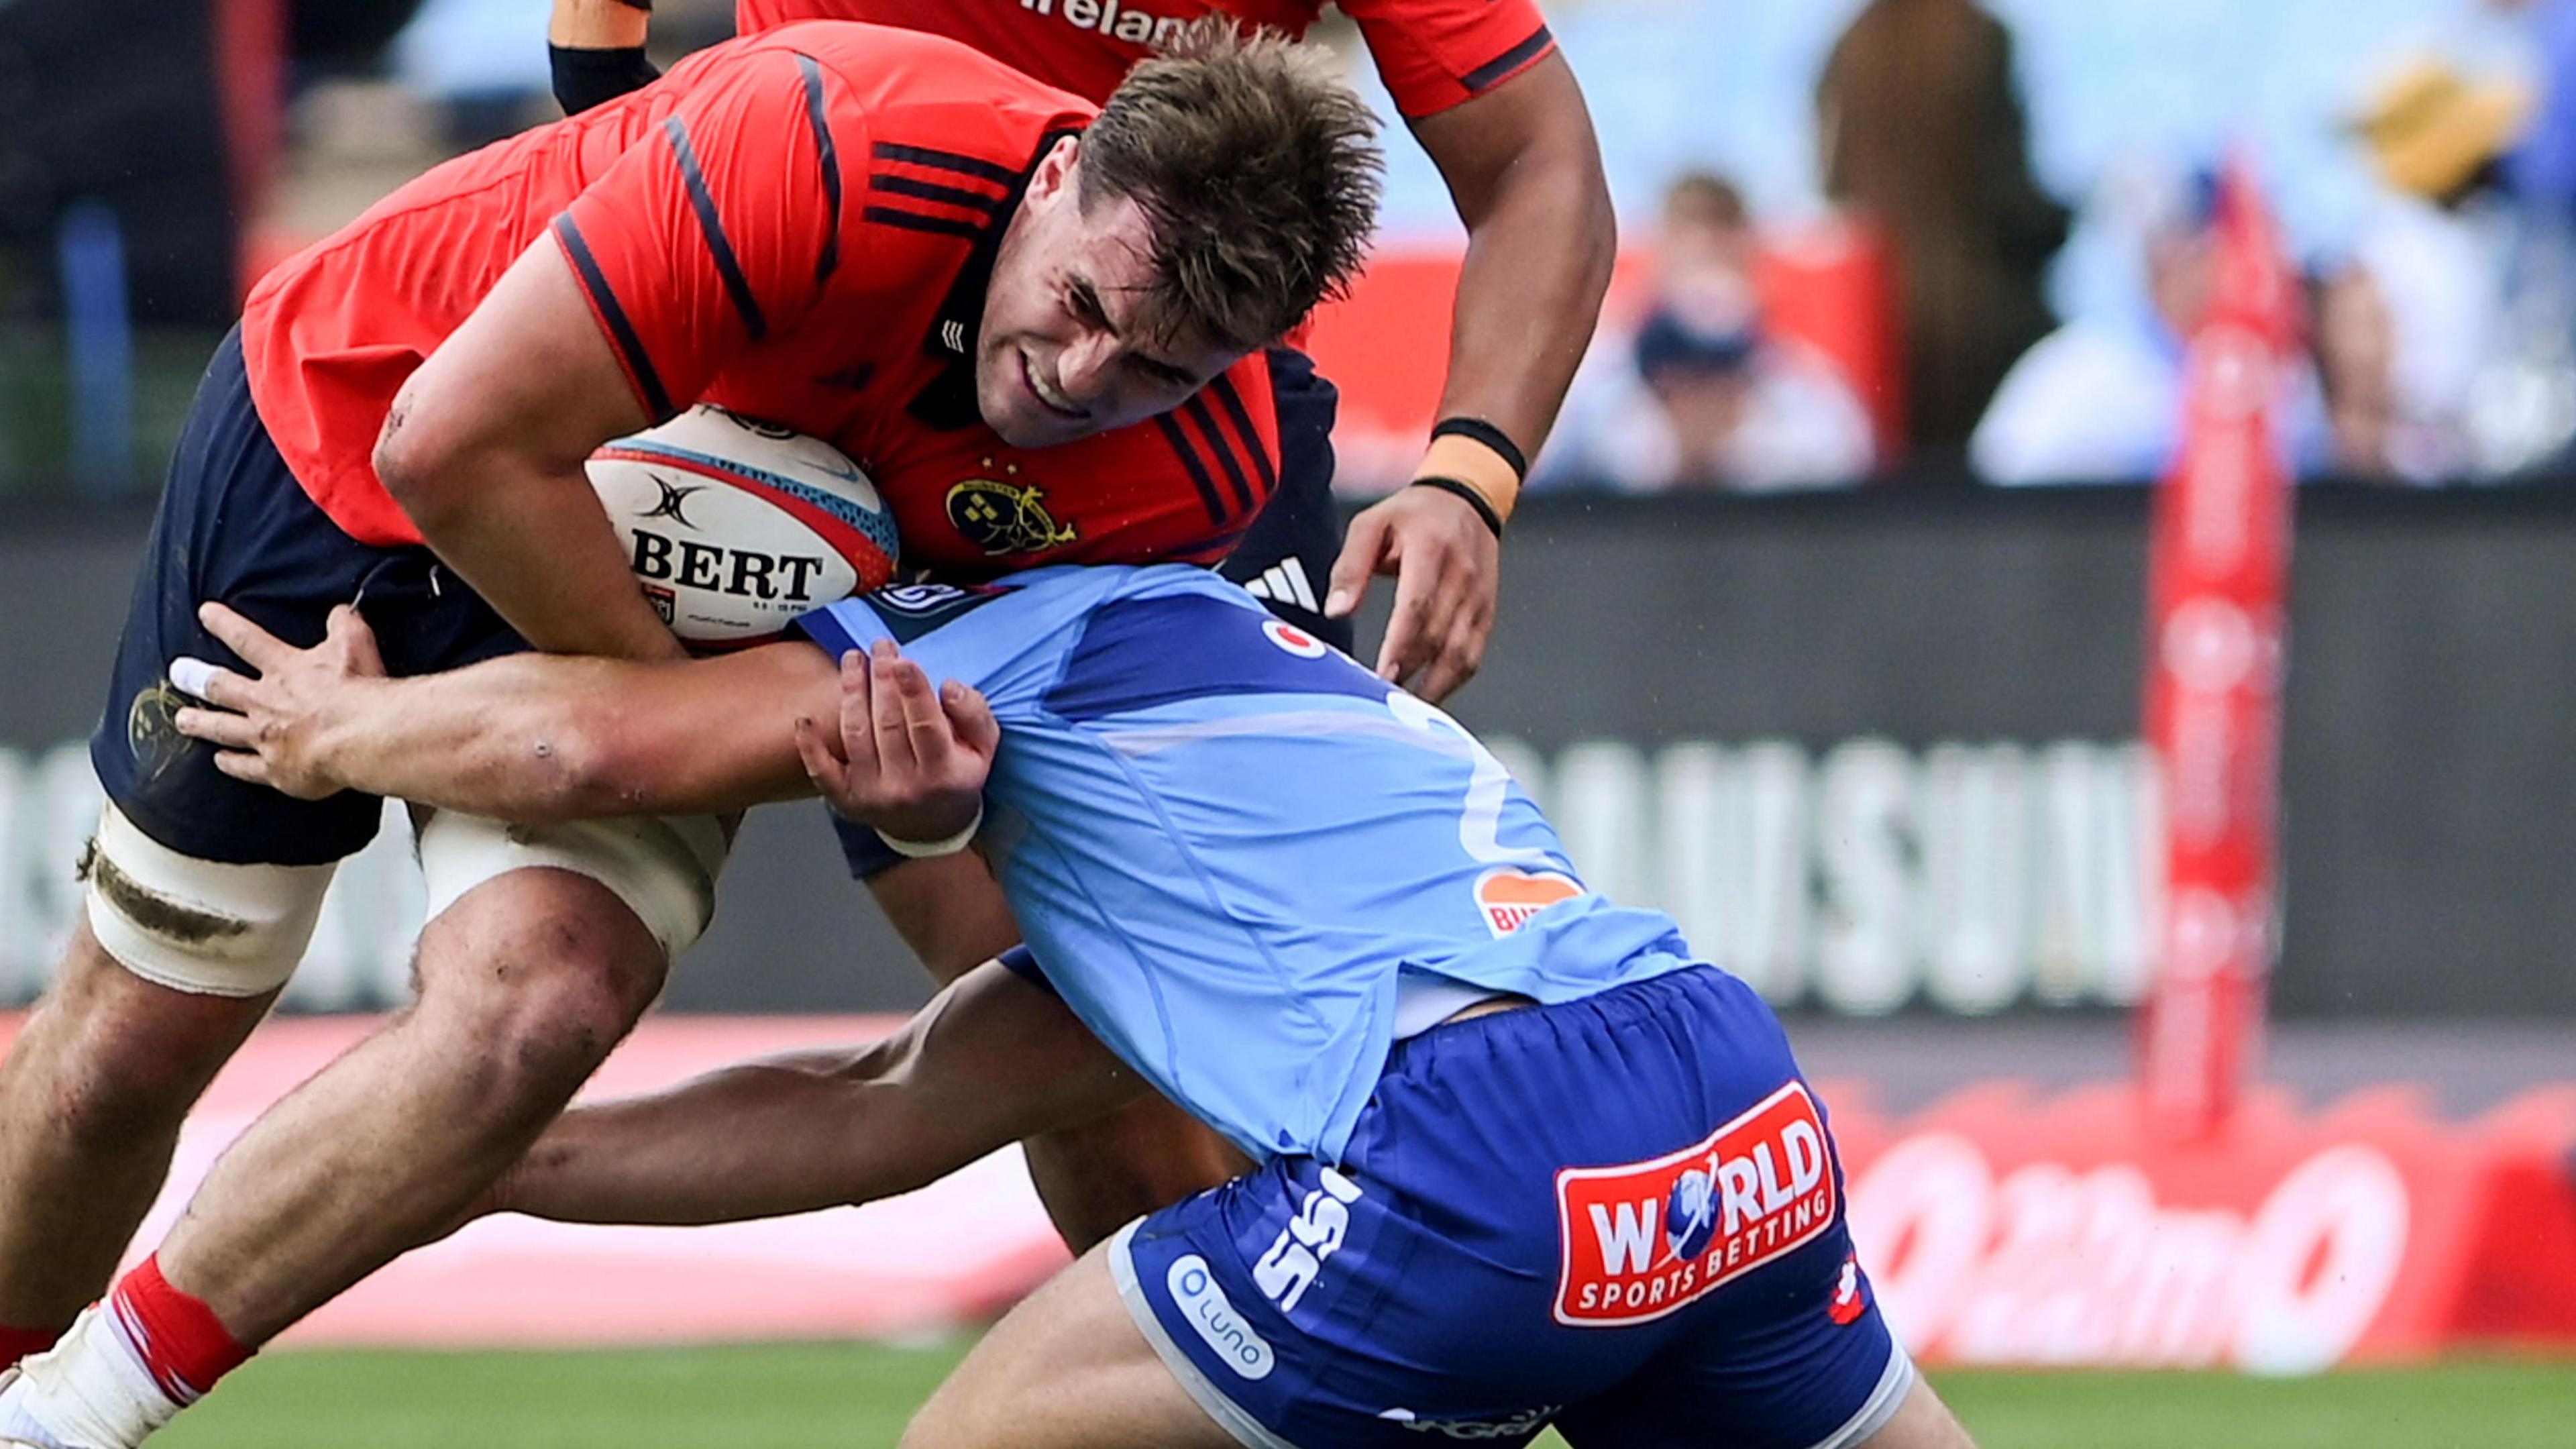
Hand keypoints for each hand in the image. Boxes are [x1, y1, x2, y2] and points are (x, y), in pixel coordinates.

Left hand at [170, 603, 388, 798]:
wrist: (362, 740)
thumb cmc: (358, 693)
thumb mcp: (356, 645)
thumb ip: (344, 625)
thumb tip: (340, 612)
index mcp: (285, 669)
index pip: (247, 640)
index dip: (225, 624)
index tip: (206, 614)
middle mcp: (266, 702)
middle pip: (221, 687)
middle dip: (197, 678)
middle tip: (179, 673)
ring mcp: (266, 738)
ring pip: (223, 728)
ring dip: (201, 723)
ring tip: (182, 720)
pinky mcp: (276, 770)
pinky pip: (245, 767)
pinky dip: (231, 764)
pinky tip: (221, 761)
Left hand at [794, 639, 999, 843]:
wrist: (932, 828)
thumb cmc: (956, 775)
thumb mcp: (983, 747)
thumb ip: (974, 713)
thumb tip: (948, 686)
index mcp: (943, 773)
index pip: (926, 726)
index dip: (913, 691)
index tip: (902, 660)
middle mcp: (906, 786)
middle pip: (888, 723)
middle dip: (882, 679)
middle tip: (881, 646)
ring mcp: (871, 794)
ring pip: (856, 734)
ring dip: (852, 692)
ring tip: (854, 659)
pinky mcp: (845, 799)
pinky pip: (822, 771)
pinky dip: (811, 745)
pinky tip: (805, 718)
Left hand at [1325, 484, 1500, 702]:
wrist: (1469, 499)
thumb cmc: (1411, 514)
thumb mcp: (1371, 524)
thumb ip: (1350, 568)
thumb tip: (1335, 612)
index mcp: (1431, 550)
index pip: (1417, 606)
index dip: (1401, 645)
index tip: (1382, 676)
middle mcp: (1462, 576)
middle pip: (1437, 636)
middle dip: (1411, 673)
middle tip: (1382, 703)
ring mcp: (1479, 598)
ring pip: (1460, 654)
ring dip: (1434, 687)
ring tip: (1406, 712)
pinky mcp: (1487, 613)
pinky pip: (1473, 656)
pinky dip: (1452, 681)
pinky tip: (1428, 697)